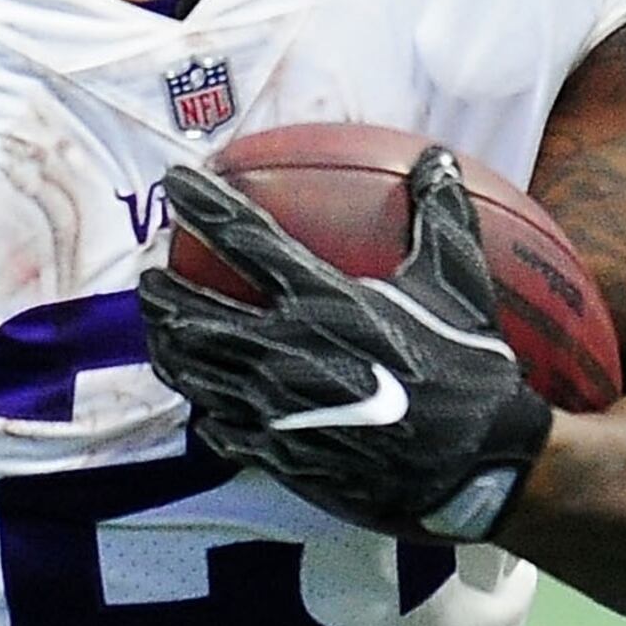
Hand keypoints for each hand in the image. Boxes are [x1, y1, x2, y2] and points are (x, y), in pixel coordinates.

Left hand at [136, 150, 553, 541]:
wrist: (475, 466)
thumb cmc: (470, 370)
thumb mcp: (460, 283)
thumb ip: (441, 216)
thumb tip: (438, 159)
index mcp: (323, 300)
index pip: (243, 238)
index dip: (202, 205)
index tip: (175, 183)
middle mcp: (284, 350)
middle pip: (190, 314)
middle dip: (160, 294)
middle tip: (150, 278)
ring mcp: (274, 407)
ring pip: (193, 373)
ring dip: (169, 349)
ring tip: (161, 334)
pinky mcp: (278, 454)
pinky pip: (222, 429)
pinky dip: (208, 412)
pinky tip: (206, 407)